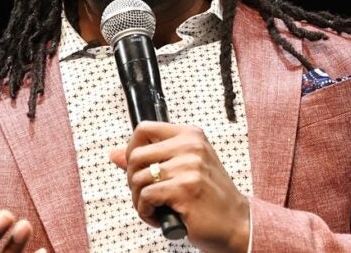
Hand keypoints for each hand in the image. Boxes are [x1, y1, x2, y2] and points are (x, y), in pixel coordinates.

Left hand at [109, 121, 249, 252]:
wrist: (236, 222)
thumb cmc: (210, 197)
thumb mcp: (184, 169)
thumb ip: (150, 159)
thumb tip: (115, 154)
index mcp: (191, 135)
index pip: (144, 129)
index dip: (131, 149)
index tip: (136, 167)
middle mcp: (191, 146)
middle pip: (135, 155)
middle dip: (132, 180)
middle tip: (145, 195)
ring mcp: (189, 167)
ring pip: (138, 179)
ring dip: (139, 200)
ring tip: (154, 208)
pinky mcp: (185, 189)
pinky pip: (145, 197)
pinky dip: (145, 212)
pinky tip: (159, 217)